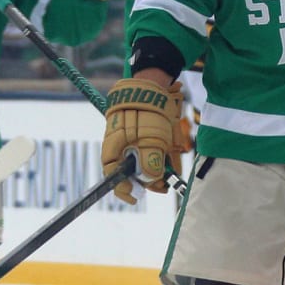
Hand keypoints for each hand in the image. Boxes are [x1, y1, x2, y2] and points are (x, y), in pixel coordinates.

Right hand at [101, 76, 186, 203]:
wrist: (153, 86)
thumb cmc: (148, 112)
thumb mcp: (151, 140)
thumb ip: (149, 162)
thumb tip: (151, 180)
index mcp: (114, 149)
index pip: (114, 176)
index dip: (124, 190)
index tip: (135, 198)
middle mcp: (121, 148)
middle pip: (130, 172)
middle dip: (146, 181)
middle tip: (162, 186)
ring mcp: (132, 142)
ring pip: (141, 164)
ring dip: (155, 171)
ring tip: (169, 175)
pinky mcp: (144, 137)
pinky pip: (150, 153)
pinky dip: (159, 160)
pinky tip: (170, 165)